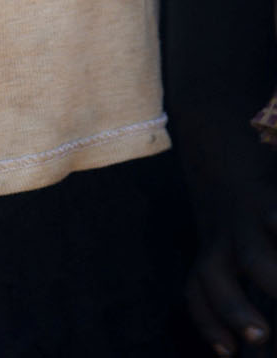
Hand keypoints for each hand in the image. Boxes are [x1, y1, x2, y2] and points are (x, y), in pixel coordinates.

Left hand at [185, 119, 276, 355]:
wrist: (218, 131)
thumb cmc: (235, 198)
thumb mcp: (231, 234)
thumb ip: (241, 276)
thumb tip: (257, 329)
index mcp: (213, 247)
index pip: (198, 291)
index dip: (209, 323)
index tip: (227, 354)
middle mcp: (223, 235)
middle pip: (213, 276)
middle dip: (232, 309)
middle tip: (259, 338)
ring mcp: (245, 215)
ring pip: (251, 255)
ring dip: (272, 281)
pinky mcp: (267, 194)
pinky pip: (276, 216)